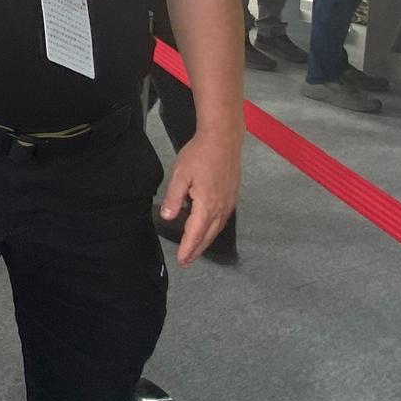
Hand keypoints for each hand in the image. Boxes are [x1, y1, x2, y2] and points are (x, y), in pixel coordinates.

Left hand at [159, 128, 240, 266]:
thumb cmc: (199, 155)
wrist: (223, 139)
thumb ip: (174, 198)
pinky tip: (207, 228)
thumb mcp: (181, 175)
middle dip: (197, 250)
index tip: (181, 260)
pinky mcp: (232, 195)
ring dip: (206, 241)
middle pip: (208, 235)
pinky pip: (222, 219)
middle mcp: (221, 208)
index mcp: (207, 205)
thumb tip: (167, 218)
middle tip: (187, 261)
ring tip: (196, 249)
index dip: (187, 248)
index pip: (195, 233)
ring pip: (217, 228)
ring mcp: (229, 202)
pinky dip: (213, 229)